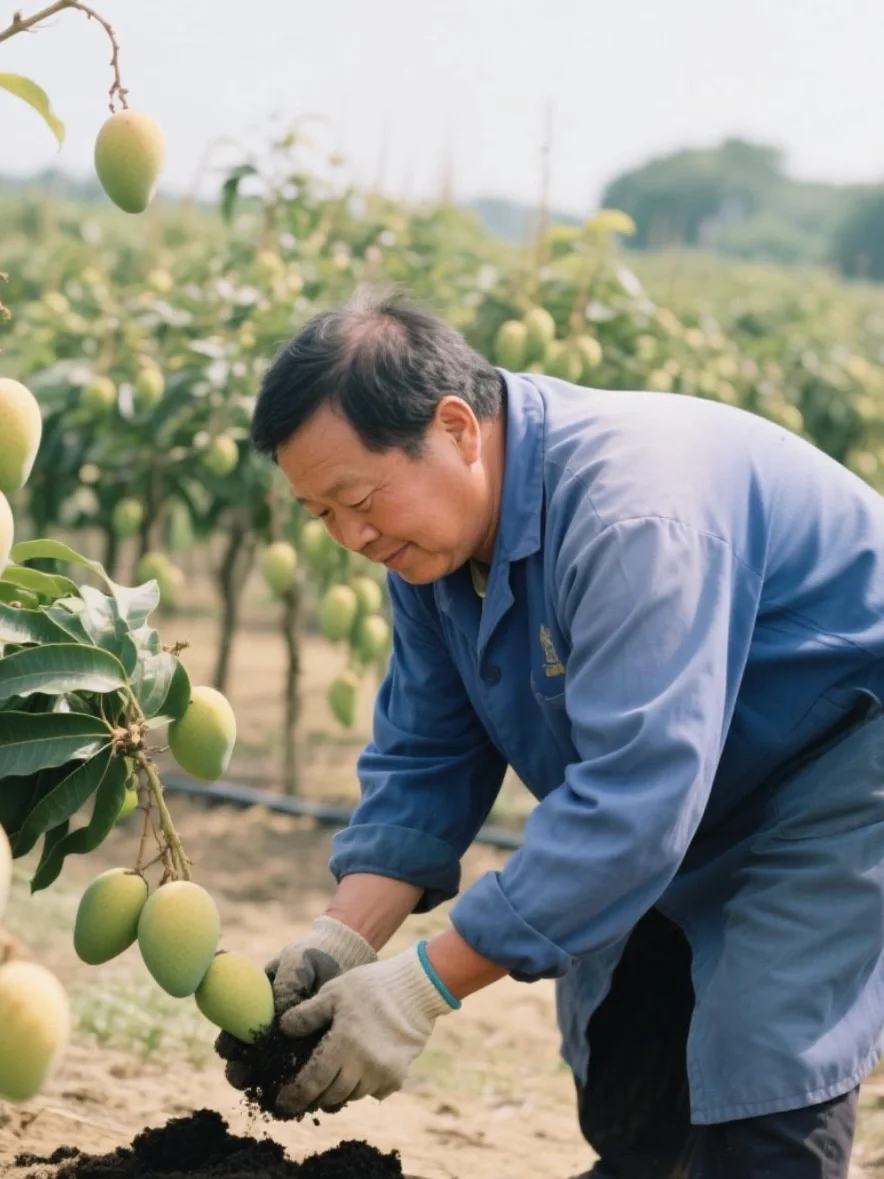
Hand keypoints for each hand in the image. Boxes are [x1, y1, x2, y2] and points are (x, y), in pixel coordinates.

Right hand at [214, 915, 375, 1088]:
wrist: (344, 954)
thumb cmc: (311, 954)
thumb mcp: (296, 962)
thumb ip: (287, 986)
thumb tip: (281, 1020)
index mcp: (254, 1009)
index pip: (233, 1032)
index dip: (228, 1044)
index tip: (229, 1051)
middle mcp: (268, 1031)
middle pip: (248, 1060)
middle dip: (241, 1074)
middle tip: (245, 1079)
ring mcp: (291, 1045)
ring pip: (274, 1074)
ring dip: (269, 1087)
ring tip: (272, 1093)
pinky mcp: (315, 1053)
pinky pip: (306, 1074)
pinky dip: (305, 1086)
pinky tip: (307, 1093)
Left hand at [273, 943, 456, 1116]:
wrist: (416, 988)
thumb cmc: (372, 986)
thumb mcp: (335, 991)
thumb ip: (308, 1013)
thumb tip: (283, 1029)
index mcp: (343, 1044)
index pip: (313, 1081)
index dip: (295, 1095)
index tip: (282, 1103)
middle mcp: (363, 1065)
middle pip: (332, 1095)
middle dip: (315, 1097)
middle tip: (303, 1096)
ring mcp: (382, 1073)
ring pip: (353, 1095)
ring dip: (339, 1092)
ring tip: (329, 1084)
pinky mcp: (398, 1075)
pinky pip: (375, 1092)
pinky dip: (364, 1088)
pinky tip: (359, 1073)